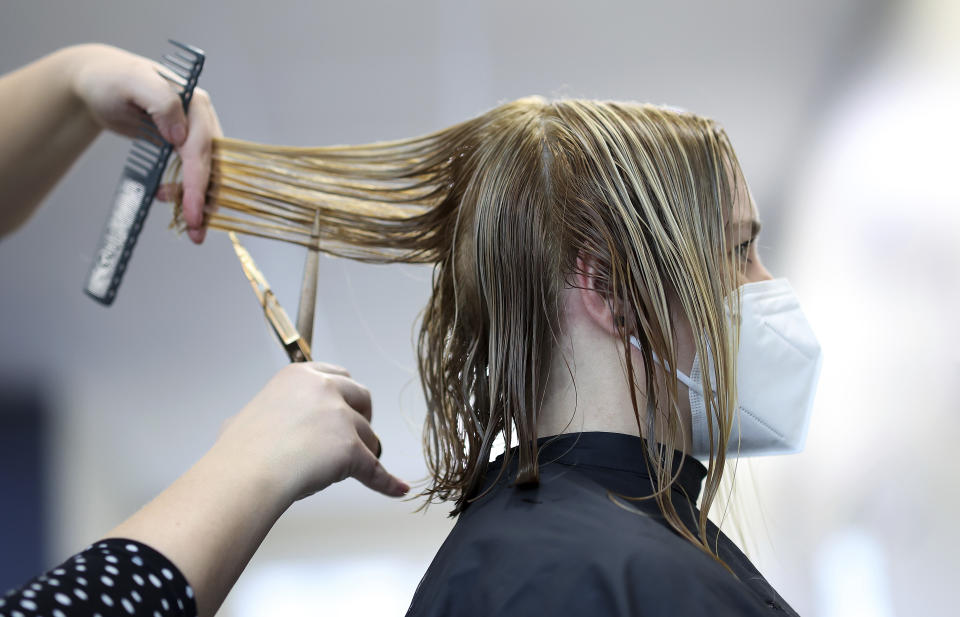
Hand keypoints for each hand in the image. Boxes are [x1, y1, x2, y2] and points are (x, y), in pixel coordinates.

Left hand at [68, 43, 221, 242]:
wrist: (96, 82)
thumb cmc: (111, 79)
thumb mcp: (133, 82)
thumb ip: (162, 102)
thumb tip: (180, 136)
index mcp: (195, 104)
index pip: (201, 149)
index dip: (198, 182)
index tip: (193, 211)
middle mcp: (200, 120)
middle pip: (213, 166)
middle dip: (206, 200)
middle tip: (196, 230)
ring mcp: (193, 134)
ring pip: (207, 174)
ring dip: (200, 201)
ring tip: (186, 223)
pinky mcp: (182, 147)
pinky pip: (193, 174)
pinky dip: (188, 193)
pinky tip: (170, 199)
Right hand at [213, 362, 409, 504]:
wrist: (243, 475)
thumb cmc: (238, 452)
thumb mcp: (246, 416)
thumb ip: (261, 413)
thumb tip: (244, 423)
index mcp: (300, 376)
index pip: (338, 375)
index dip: (345, 394)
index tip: (346, 407)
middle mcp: (324, 389)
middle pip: (362, 397)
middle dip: (362, 416)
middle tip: (353, 435)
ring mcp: (340, 418)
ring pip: (369, 436)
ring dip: (363, 452)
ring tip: (345, 470)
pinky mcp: (351, 449)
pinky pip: (375, 469)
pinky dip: (386, 482)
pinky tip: (397, 489)